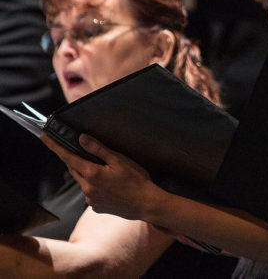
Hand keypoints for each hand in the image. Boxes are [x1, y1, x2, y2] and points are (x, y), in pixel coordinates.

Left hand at [41, 133, 165, 220]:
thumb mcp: (119, 160)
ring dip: (87, 174)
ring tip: (106, 171)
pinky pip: (90, 193)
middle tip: (81, 151)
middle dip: (75, 159)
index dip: (55, 147)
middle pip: (74, 169)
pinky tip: (110, 185)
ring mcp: (91, 200)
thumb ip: (98, 149)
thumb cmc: (136, 179)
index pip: (68, 157)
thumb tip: (81, 138)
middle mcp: (87, 188)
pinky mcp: (96, 207)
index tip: (43, 137)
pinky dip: (95, 186)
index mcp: (92, 174)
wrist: (146, 203)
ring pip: (83, 182)